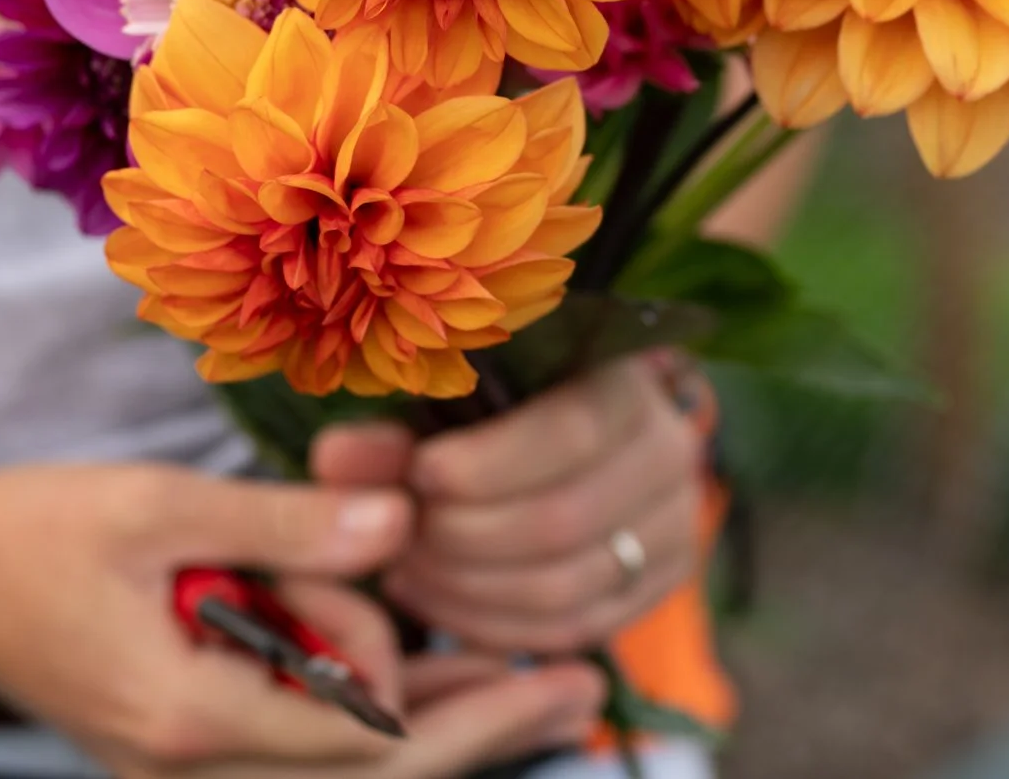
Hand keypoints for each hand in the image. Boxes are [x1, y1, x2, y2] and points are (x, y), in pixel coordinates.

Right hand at [0, 461, 604, 777]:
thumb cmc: (34, 531)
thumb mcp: (162, 505)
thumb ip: (283, 524)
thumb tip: (397, 521)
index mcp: (186, 717)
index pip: (353, 732)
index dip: (438, 689)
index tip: (530, 661)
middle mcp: (189, 768)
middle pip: (364, 778)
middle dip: (474, 734)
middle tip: (574, 693)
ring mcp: (182, 769)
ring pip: (335, 774)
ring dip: (425, 728)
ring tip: (529, 687)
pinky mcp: (180, 747)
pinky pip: (297, 754)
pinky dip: (364, 719)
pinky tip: (426, 676)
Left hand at [317, 355, 712, 656]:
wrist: (563, 434)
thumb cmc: (486, 404)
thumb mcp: (441, 401)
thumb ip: (392, 432)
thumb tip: (335, 461)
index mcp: (625, 379)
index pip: (570, 431)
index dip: (485, 465)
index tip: (419, 475)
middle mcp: (668, 451)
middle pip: (562, 521)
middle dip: (461, 537)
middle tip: (394, 534)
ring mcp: (673, 526)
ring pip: (564, 586)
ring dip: (465, 587)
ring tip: (402, 567)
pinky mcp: (655, 585)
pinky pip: (573, 628)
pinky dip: (492, 623)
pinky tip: (433, 595)